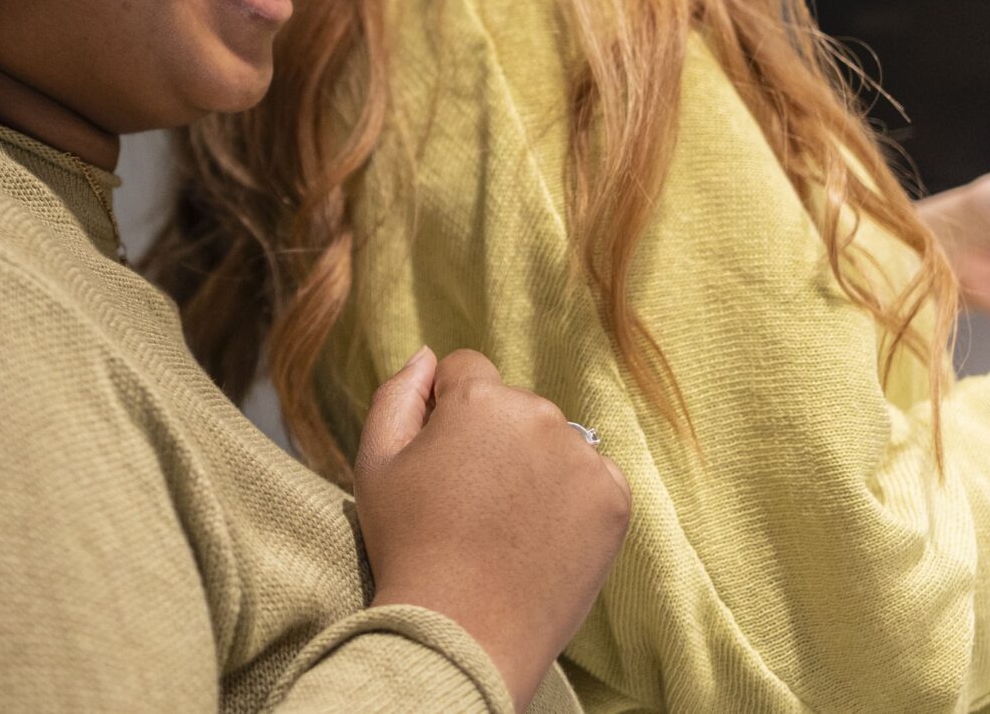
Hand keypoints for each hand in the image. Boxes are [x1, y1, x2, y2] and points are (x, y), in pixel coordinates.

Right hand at [354, 348, 629, 711]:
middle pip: (514, 408)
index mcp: (480, 398)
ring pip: (554, 442)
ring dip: (534, 467)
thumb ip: (397, 394)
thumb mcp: (376, 463)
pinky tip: (539, 538)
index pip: (467, 371)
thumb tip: (428, 357)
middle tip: (470, 504)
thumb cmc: (410, 547)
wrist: (463, 632)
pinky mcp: (613, 498)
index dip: (446, 413)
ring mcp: (583, 456)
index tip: (442, 462)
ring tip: (505, 527)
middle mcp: (540, 414)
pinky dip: (570, 501)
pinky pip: (591, 479)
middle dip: (493, 440)